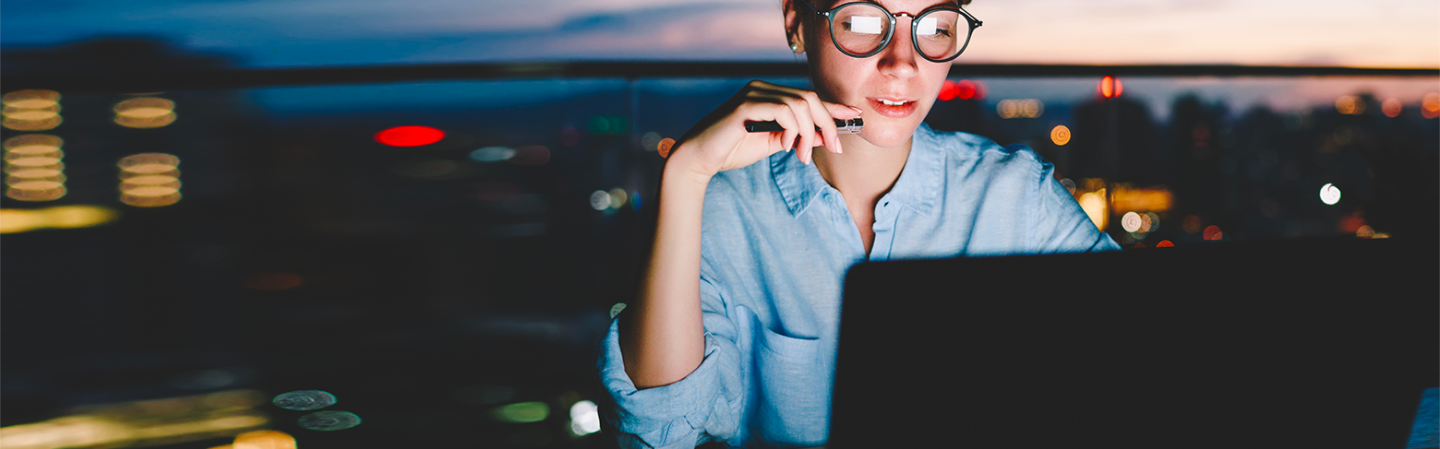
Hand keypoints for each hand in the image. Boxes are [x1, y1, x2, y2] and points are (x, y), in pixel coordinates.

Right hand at [667, 80, 861, 182]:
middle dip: (827, 123)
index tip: (854, 117)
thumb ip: (797, 137)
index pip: (808, 97)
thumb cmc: (732, 150)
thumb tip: (825, 136)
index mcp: (770, 95)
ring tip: (802, 155)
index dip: (833, 106)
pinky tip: (786, 147)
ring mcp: (754, 93)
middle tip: (834, 148)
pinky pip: (783, 111)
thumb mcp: (773, 144)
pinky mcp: (746, 104)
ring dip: (809, 133)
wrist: (700, 158)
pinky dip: (792, 130)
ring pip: (800, 104)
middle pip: (809, 98)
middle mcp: (763, 88)